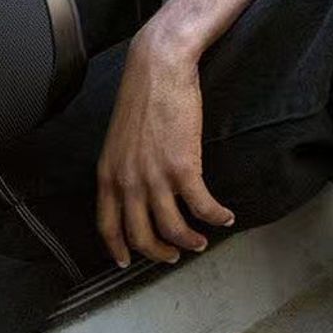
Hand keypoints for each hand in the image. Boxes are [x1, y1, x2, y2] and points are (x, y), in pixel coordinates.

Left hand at [96, 31, 232, 266]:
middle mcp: (126, 180)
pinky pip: (201, 206)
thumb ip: (122, 167)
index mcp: (107, 174)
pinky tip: (225, 216)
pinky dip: (216, 216)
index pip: (106, 224)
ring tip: (201, 241)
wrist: (157, 69)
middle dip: (158, 252)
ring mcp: (153, 176)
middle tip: (173, 255)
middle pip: (139, 235)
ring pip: (172, 228)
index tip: (124, 262)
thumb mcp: (119, 140)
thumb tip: (134, 190)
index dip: (117, 248)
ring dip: (190, 240)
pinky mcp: (182, 167)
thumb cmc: (141, 99)